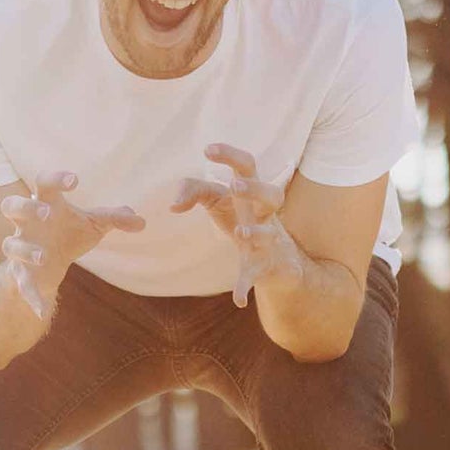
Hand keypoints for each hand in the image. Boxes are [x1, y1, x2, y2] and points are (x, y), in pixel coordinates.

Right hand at [0, 170, 143, 318]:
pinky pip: (19, 283)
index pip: (44, 184)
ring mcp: (21, 247)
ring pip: (10, 245)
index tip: (75, 180)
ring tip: (43, 256)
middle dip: (26, 208)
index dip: (55, 178)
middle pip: (12, 206)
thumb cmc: (70, 233)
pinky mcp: (20, 273)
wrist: (49, 264)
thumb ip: (116, 219)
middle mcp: (28, 224)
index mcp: (47, 204)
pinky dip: (29, 296)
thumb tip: (141, 221)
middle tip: (47, 213)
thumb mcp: (94, 225)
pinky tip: (40, 310)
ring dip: (25, 250)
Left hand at [172, 143, 301, 306]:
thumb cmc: (242, 219)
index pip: (246, 166)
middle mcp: (265, 214)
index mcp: (251, 193)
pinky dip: (246, 286)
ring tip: (240, 233)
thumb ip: (193, 192)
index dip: (229, 155)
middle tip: (234, 186)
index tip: (207, 150)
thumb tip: (172, 205)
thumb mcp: (217, 201)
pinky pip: (256, 276)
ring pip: (270, 234)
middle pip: (271, 193)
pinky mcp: (264, 267)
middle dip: (254, 189)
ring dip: (256, 232)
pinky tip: (238, 299)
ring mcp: (268, 241)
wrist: (277, 260)